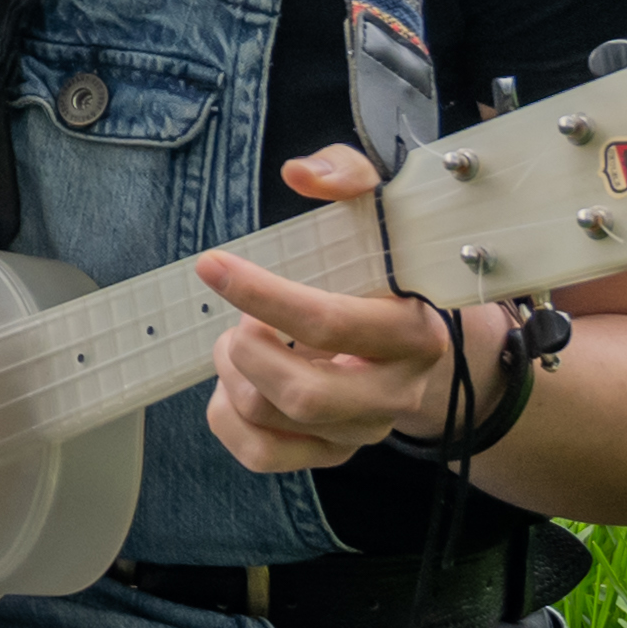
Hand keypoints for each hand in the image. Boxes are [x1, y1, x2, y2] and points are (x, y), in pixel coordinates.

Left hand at [195, 147, 471, 477]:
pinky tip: (238, 380)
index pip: (328, 323)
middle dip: (248, 351)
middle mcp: (394, 393)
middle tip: (242, 321)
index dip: (261, 294)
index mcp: (413, 334)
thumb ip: (346, 176)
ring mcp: (363, 431)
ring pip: (272, 421)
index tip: (212, 266)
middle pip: (302, 394)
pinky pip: (259, 454)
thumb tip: (301, 173)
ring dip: (233, 374)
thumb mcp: (377, 212)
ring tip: (242, 341)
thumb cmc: (383, 270)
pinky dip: (226, 416)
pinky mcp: (332, 454)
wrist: (414, 337)